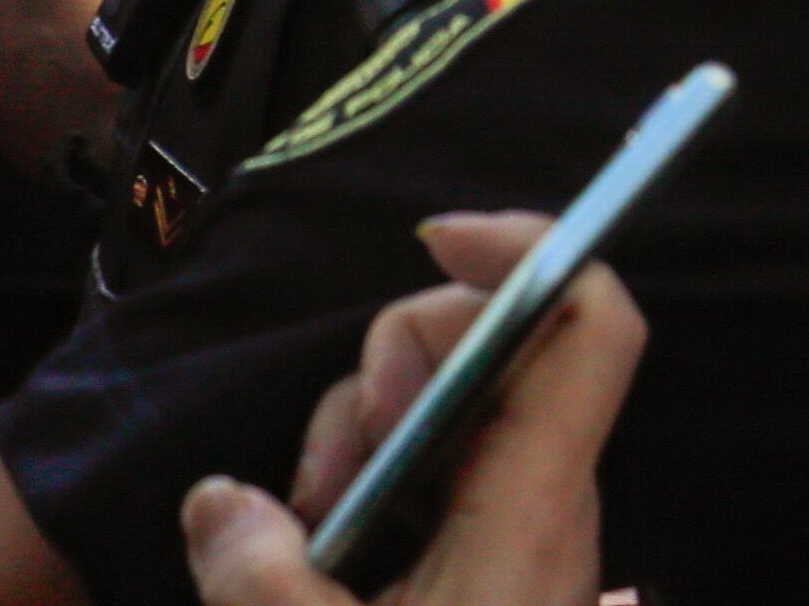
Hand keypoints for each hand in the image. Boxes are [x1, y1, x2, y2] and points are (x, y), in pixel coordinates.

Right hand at [180, 213, 642, 605]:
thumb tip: (218, 499)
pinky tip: (322, 552)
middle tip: (324, 484)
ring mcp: (514, 523)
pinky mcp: (485, 556)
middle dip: (387, 373)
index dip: (531, 248)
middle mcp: (542, 497)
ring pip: (444, 407)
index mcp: (534, 504)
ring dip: (360, 442)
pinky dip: (367, 485)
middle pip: (486, 347)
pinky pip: (430, 469)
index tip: (436, 237)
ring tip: (312, 531)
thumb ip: (259, 576)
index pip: (590, 323)